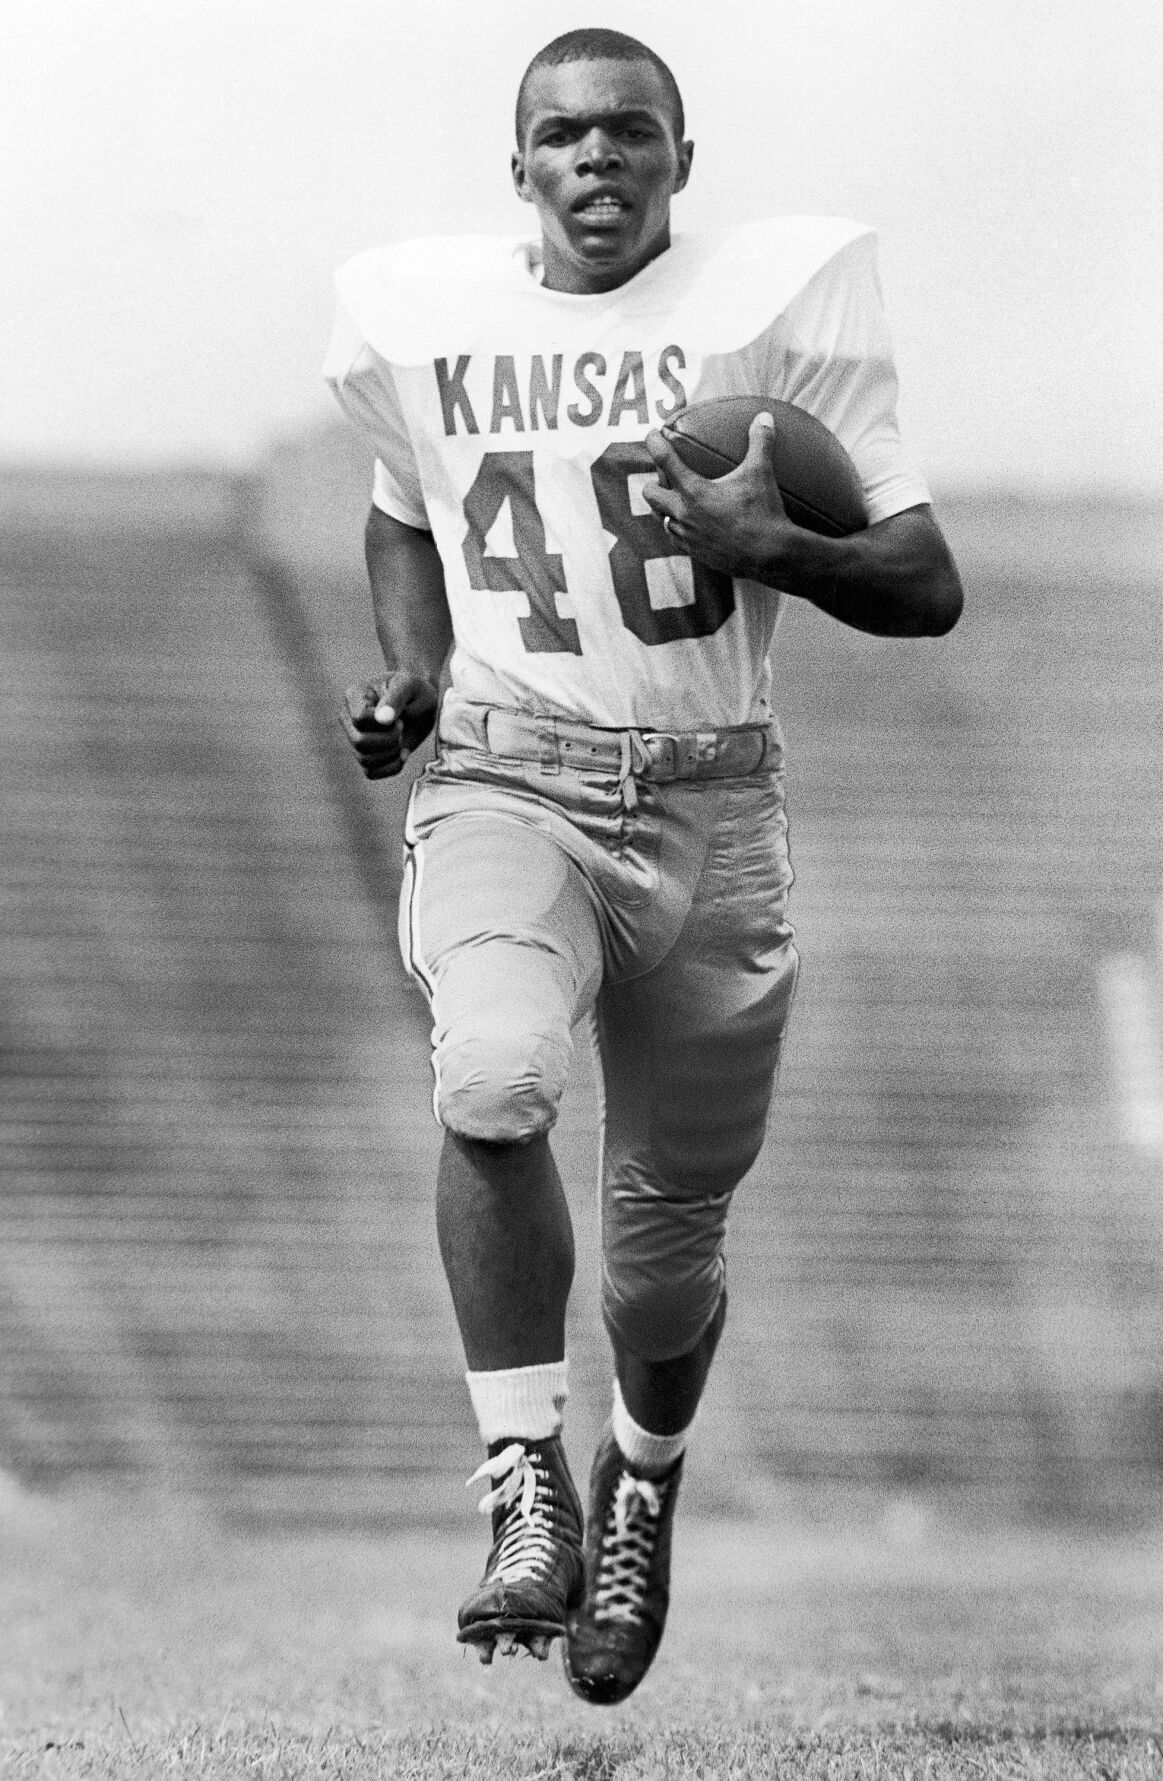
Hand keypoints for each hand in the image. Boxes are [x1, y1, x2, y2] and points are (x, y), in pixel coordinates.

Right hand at [340, 670, 437, 778]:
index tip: (398, 717)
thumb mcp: (410, 685)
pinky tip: (404, 754)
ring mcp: (355, 738)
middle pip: (359, 742)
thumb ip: (396, 697)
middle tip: (402, 728)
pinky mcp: (366, 755)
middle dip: (389, 740)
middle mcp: (349, 718)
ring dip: (392, 754)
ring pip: (365, 760)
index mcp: (355, 696)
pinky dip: (392, 768)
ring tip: (403, 740)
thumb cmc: (414, 690)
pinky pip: (371, 772)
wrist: (421, 703)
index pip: (359, 719)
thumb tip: (382, 718)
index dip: (382, 724)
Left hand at [642, 411, 794, 583]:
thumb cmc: (763, 512)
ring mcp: (687, 536)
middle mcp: (683, 514)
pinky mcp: (695, 553)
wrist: (770, 557)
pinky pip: (676, 539)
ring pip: (661, 520)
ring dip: (664, 508)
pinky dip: (678, 529)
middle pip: (650, 495)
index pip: (664, 460)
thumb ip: (760, 442)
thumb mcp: (762, 473)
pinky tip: (688, 526)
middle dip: (653, 483)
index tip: (652, 435)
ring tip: (674, 501)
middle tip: (663, 477)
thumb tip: (765, 416)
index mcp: (693, 491)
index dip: (654, 443)